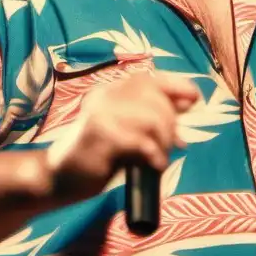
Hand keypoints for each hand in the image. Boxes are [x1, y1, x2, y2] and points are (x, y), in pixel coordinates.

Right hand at [43, 71, 200, 204]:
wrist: (59, 177)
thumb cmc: (99, 155)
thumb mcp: (131, 131)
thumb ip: (156, 115)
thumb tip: (190, 101)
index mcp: (113, 90)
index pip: (151, 78)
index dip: (178, 85)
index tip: (195, 99)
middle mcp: (106, 95)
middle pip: (155, 97)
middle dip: (171, 123)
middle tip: (174, 145)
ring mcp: (100, 113)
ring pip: (150, 117)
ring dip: (164, 140)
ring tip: (160, 158)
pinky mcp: (98, 136)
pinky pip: (139, 141)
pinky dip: (154, 154)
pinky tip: (155, 165)